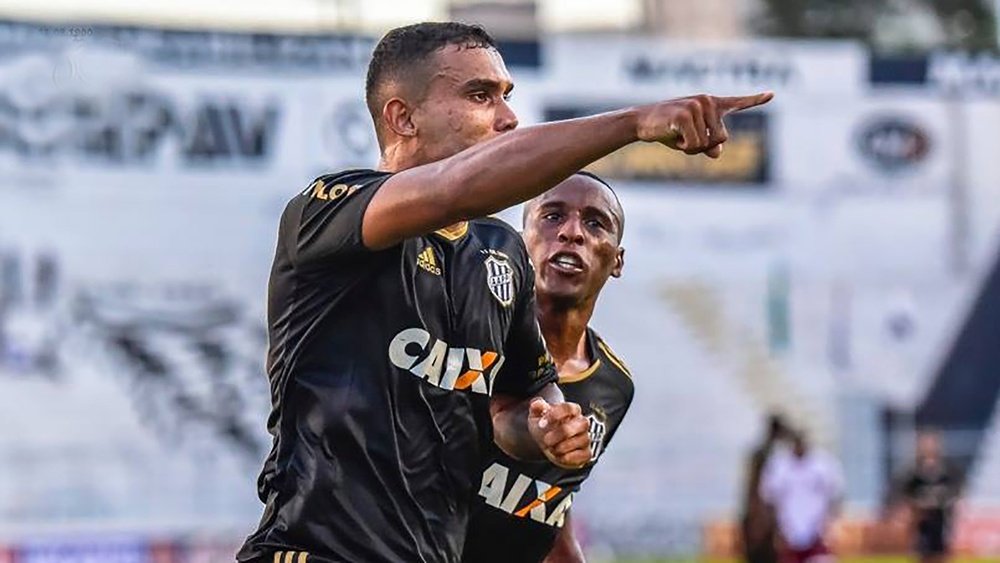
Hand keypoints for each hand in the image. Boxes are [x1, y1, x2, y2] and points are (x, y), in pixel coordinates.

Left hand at [528, 398, 590, 468]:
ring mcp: (585, 438)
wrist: (547, 444)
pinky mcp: (586, 453)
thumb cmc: (545, 427)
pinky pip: (583, 455)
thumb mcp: (537, 415)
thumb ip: (537, 407)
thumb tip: (537, 403)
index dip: (554, 415)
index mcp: (572, 410)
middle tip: (546, 440)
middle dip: (558, 435)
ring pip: (580, 441)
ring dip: (561, 447)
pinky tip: (559, 456)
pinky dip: (569, 458)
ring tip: (552, 448)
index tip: (541, 424)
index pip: (568, 408)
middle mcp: (582, 423)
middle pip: (577, 425)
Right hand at [635, 92, 773, 157]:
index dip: (755, 100)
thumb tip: (717, 152)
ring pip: (707, 143)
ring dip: (691, 147)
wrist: (640, 122)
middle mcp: (708, 101)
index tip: (772, 94)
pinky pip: (695, 144)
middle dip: (704, 146)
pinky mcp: (686, 114)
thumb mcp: (691, 140)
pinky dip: (683, 147)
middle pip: (722, 138)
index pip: (737, 102)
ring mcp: (698, 106)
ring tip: (675, 134)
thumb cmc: (667, 130)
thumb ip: (708, 146)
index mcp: (712, 104)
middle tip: (684, 138)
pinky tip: (672, 135)